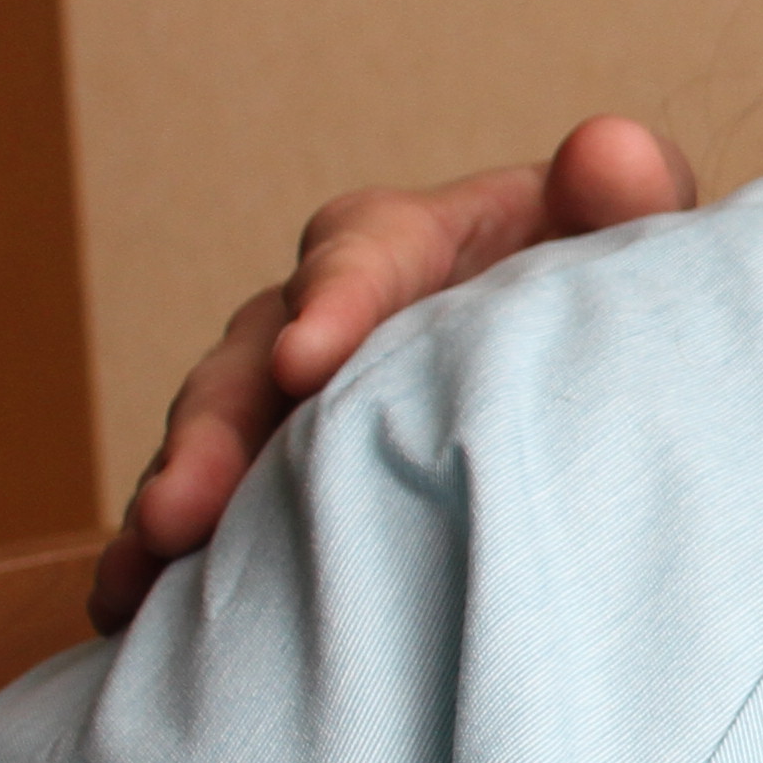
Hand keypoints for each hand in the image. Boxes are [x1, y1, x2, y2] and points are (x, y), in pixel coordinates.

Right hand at [89, 117, 697, 632]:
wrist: (609, 364)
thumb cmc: (614, 287)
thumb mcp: (633, 233)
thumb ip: (631, 193)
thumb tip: (607, 148)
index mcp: (416, 242)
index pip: (362, 249)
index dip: (333, 298)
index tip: (307, 356)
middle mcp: (332, 315)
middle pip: (251, 357)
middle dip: (214, 430)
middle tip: (182, 505)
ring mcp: (296, 400)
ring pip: (218, 439)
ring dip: (176, 498)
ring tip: (141, 566)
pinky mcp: (284, 471)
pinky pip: (215, 509)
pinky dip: (167, 556)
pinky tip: (129, 614)